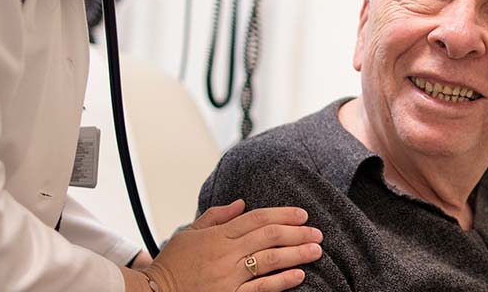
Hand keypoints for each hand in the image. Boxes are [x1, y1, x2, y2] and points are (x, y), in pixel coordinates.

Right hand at [139, 199, 323, 291]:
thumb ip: (216, 217)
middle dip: (297, 233)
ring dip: (296, 254)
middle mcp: (225, 254)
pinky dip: (281, 281)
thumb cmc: (171, 265)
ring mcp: (228, 277)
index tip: (302, 214)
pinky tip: (298, 275)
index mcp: (217, 236)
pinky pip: (260, 288)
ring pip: (269, 260)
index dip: (282, 214)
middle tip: (317, 232)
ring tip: (316, 250)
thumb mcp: (188, 234)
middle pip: (269, 236)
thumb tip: (241, 204)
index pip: (256, 218)